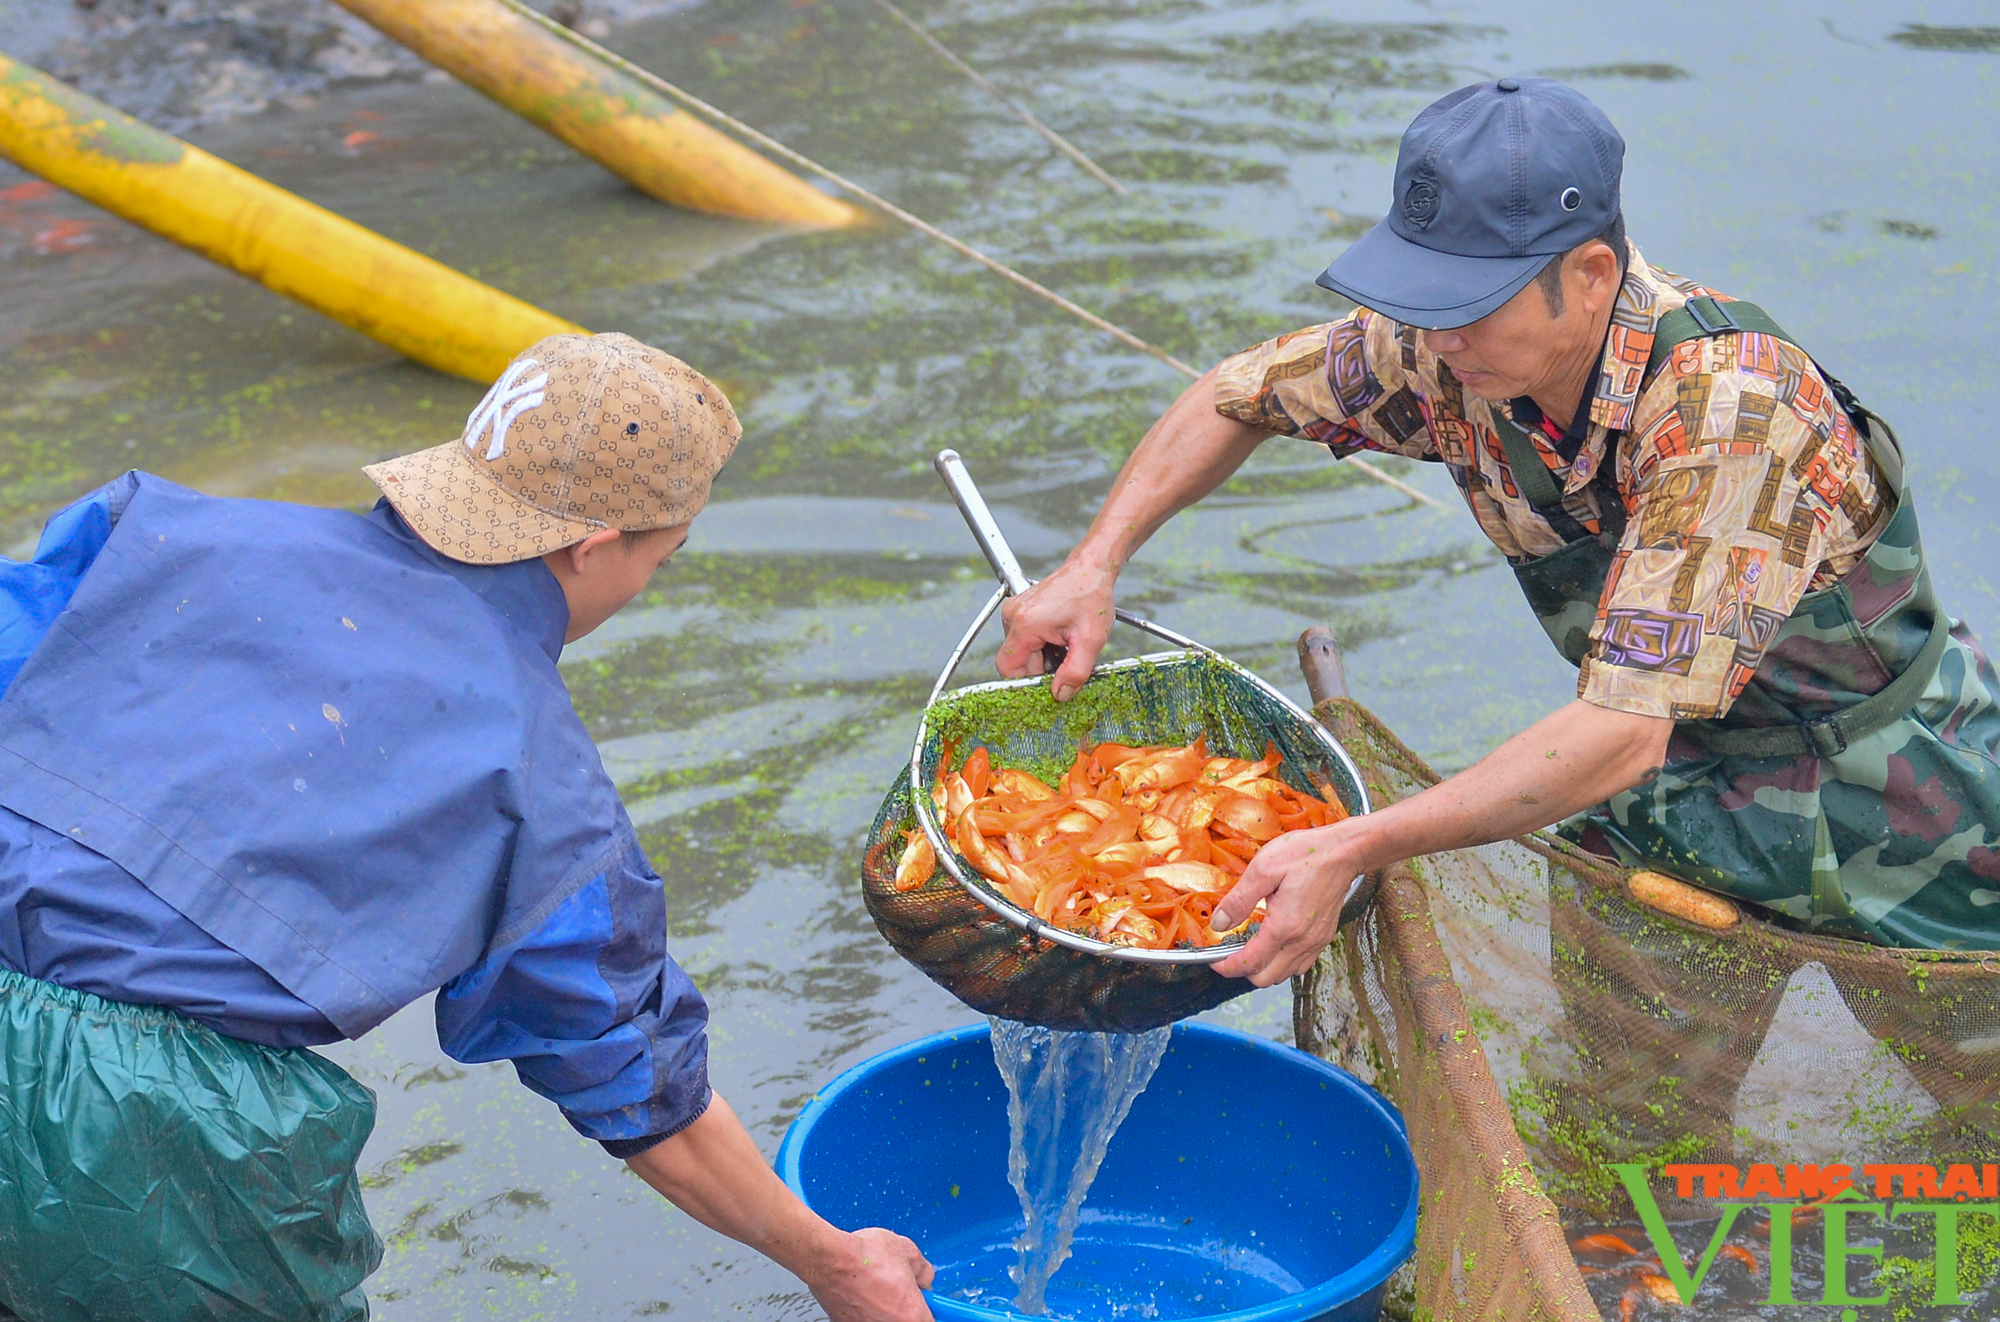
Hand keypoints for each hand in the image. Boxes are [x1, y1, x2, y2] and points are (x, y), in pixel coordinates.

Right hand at [804, 1226, 935, 1321]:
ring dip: (884, 1309)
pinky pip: (864, 1319)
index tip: (925, 1302)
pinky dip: (865, 1309)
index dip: (928, 1308)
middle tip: (899, 1290)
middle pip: (907, 1321)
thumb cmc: (865, 1256)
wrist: (829, 1259)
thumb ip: (924, 1270)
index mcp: (912, 1315)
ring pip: (884, 1320)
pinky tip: (860, 1292)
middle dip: (905, 1307)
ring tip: (876, 1288)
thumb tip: (924, 1278)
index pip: (931, 1321)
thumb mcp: (908, 1251)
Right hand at [996, 561, 1114, 701]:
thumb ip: (1075, 672)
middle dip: (1041, 669)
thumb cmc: (1091, 596)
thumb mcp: (1090, 640)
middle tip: (1066, 661)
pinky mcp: (1021, 610)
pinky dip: (1042, 645)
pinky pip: (1025, 639)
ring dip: (1043, 657)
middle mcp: (1013, 616)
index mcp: (1024, 624)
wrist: (1092, 569)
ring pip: (1021, 651)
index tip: (1047, 686)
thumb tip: (1060, 695)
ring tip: (1066, 645)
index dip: (1026, 682)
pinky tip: (1060, 637)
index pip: (1007, 668)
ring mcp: (1015, 611)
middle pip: (1016, 661)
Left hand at [1209, 823, 1364, 986]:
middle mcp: (1302, 941)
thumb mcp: (1263, 869)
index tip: (1213, 961)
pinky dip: (1282, 962)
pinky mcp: (1324, 937)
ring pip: (1284, 974)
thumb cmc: (1306, 854)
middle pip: (1266, 978)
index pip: (1250, 964)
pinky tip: (1274, 942)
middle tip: (1229, 952)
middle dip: (1243, 970)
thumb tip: (1219, 923)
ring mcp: (1316, 941)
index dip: (1226, 967)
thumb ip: (1239, 900)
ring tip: (1250, 946)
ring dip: (1264, 967)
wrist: (1344, 851)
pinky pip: (1300, 963)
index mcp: (1284, 927)